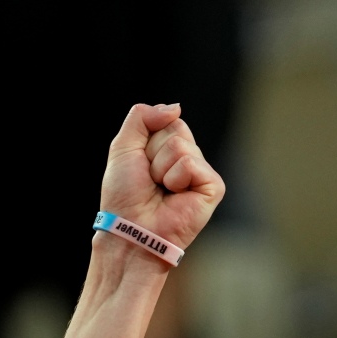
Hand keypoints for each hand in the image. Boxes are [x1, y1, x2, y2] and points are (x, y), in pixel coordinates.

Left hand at [96, 103, 223, 254]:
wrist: (130, 229)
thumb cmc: (124, 196)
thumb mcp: (123, 148)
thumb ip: (141, 118)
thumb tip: (175, 107)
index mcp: (168, 150)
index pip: (167, 121)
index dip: (146, 141)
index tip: (140, 165)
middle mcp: (188, 159)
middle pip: (176, 129)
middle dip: (153, 153)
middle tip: (150, 180)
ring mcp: (202, 173)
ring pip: (181, 145)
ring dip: (160, 169)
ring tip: (161, 190)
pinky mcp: (213, 187)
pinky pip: (190, 163)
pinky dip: (175, 179)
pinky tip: (174, 197)